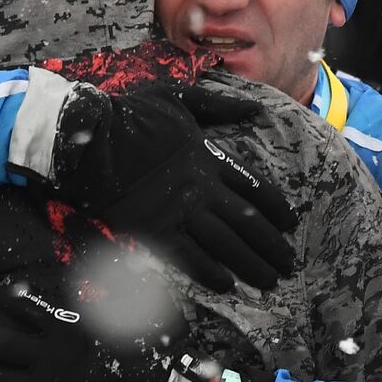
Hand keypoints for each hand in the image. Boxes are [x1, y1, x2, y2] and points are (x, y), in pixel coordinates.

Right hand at [51, 84, 298, 292]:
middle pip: (247, 221)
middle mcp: (202, 188)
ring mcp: (179, 211)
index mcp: (208, 157)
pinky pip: (189, 257)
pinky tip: (226, 284)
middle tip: (288, 264)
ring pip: (225, 243)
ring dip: (250, 264)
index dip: (276, 206)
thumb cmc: (132, 114)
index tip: (291, 223)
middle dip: (271, 245)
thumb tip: (256, 109)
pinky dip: (209, 272)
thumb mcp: (178, 97)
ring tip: (269, 282)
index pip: (254, 185)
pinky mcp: (155, 230)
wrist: (90, 139)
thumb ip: (218, 106)